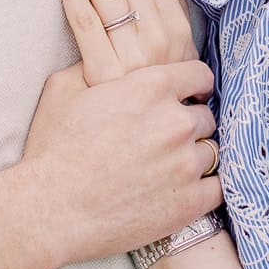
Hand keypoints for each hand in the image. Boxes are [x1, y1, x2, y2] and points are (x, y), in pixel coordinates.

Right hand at [21, 58, 221, 265]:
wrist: (50, 209)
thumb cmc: (53, 149)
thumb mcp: (64, 88)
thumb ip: (94, 65)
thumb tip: (104, 58)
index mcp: (152, 87)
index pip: (200, 75)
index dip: (193, 87)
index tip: (187, 97)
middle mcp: (177, 121)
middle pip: (205, 116)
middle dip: (188, 124)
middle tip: (166, 139)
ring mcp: (186, 164)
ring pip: (211, 151)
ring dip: (194, 156)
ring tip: (169, 168)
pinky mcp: (188, 202)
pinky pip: (218, 188)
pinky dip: (204, 187)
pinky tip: (183, 189)